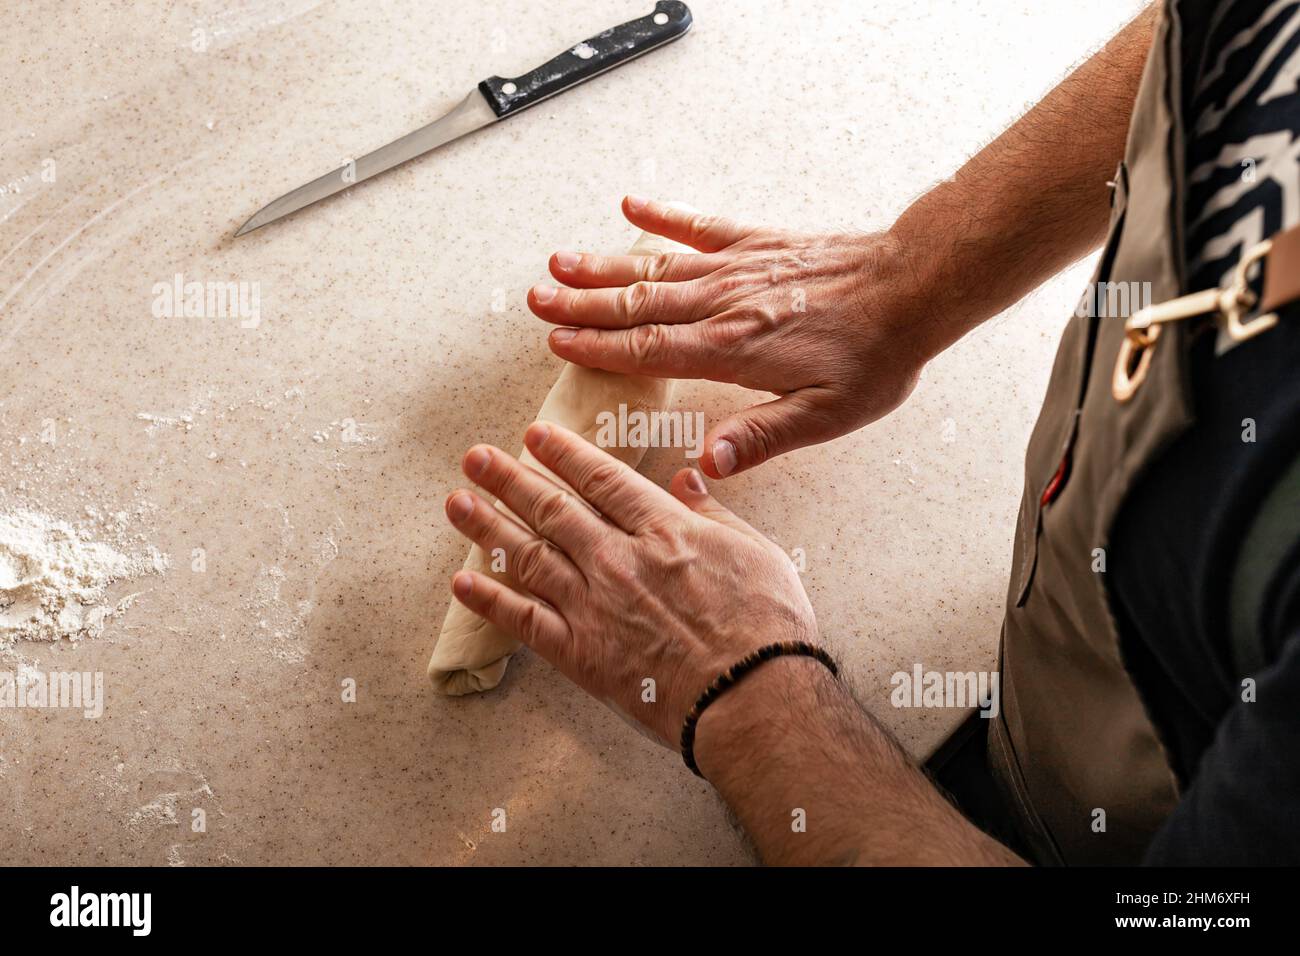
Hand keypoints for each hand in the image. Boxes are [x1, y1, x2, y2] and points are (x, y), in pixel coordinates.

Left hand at [443, 422, 817, 745]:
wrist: (753, 698)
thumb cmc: (767, 627)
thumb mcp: (755, 551)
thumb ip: (712, 512)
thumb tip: (687, 478)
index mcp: (663, 529)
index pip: (601, 479)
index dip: (564, 453)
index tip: (535, 436)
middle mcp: (618, 558)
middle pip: (552, 508)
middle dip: (509, 478)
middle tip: (475, 457)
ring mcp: (594, 605)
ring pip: (528, 555)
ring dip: (487, 525)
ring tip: (457, 502)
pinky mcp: (581, 653)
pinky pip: (523, 621)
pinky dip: (490, 600)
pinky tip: (463, 581)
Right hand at [528, 197, 931, 477]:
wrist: (915, 288)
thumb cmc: (875, 356)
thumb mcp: (825, 415)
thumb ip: (762, 438)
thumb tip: (705, 465)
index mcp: (732, 350)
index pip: (648, 349)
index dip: (598, 347)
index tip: (558, 342)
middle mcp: (724, 304)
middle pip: (638, 304)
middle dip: (582, 304)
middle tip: (537, 300)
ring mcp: (738, 268)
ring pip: (656, 265)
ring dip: (605, 266)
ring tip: (560, 261)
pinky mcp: (759, 243)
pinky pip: (701, 226)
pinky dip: (664, 215)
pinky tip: (632, 205)